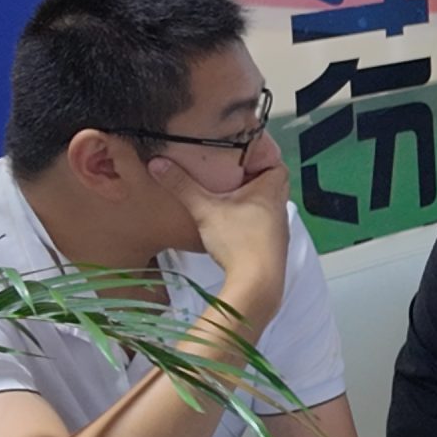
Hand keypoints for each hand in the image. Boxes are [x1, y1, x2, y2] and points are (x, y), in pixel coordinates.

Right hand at [150, 156, 291, 287]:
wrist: (257, 283)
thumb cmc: (238, 240)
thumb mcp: (205, 210)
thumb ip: (182, 186)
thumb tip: (157, 162)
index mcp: (270, 191)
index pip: (277, 165)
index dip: (264, 157)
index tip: (243, 153)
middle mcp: (279, 208)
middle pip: (273, 184)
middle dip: (254, 177)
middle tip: (231, 172)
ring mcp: (279, 229)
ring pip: (268, 205)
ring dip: (252, 199)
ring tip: (228, 194)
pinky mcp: (273, 247)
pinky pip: (264, 224)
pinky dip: (251, 218)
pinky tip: (233, 223)